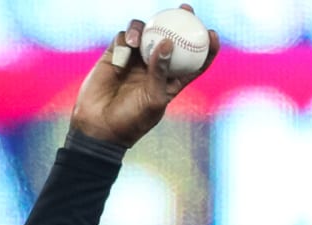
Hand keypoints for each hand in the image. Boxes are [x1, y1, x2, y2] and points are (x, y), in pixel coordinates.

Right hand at [70, 5, 219, 147]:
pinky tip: (128, 45)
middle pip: (173, 38)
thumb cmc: (132, 120)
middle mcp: (156, 67)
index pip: (195, 61)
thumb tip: (167, 42)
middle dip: (182, 21)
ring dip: (148, 28)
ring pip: (147, 32)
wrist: (100, 126)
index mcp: (173, 80)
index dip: (207, 47)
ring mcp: (136, 59)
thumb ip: (160, 71)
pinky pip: (124, 38)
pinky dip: (127, 37)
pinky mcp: (116, 55)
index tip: (211, 34)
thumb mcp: (153, 98)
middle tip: (186, 9)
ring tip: (142, 39)